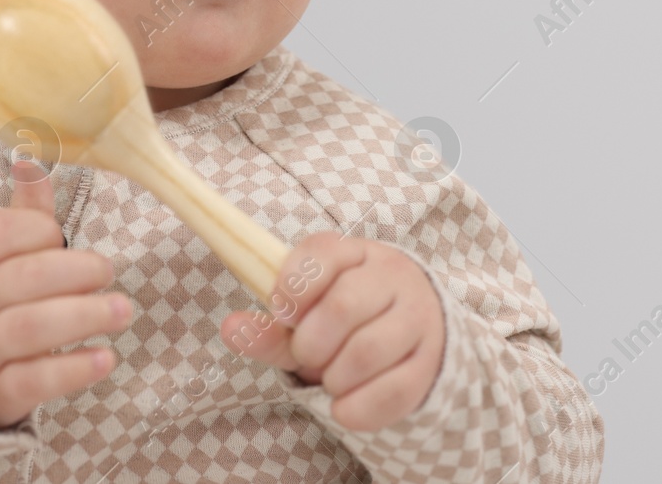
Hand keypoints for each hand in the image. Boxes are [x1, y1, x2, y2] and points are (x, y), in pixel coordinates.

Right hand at [0, 159, 133, 428]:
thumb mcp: (1, 255)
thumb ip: (23, 212)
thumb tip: (31, 156)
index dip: (33, 228)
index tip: (59, 234)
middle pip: (20, 280)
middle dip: (72, 271)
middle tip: (108, 271)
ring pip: (29, 329)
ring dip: (81, 317)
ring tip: (122, 311)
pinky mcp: (0, 392)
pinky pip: (34, 380)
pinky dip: (72, 369)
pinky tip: (105, 358)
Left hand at [220, 232, 445, 431]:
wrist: (414, 336)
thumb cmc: (348, 322)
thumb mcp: (307, 318)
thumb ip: (270, 327)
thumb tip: (230, 328)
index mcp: (356, 253)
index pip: (322, 253)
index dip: (293, 287)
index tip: (282, 312)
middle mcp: (393, 277)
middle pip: (344, 306)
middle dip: (311, 344)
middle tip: (308, 355)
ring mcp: (418, 317)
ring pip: (367, 350)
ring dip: (335, 377)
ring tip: (331, 378)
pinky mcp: (432, 362)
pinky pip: (394, 391)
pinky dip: (358, 408)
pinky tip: (345, 407)